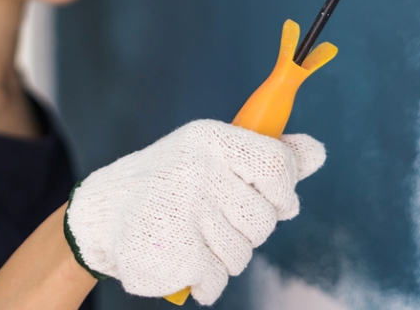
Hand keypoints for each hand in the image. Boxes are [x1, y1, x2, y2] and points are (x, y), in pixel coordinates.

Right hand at [64, 119, 325, 305]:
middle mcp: (198, 169)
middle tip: (213, 217)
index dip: (284, 191)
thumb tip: (316, 152)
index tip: (272, 199)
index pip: (278, 165)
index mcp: (211, 139)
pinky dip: (203, 279)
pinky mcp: (176, 252)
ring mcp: (186, 210)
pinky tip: (181, 257)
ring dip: (223, 255)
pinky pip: (217, 281)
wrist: (103, 212)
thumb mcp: (217, 156)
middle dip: (246, 230)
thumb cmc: (171, 181)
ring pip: (242, 254)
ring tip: (192, 235)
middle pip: (264, 220)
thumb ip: (270, 155)